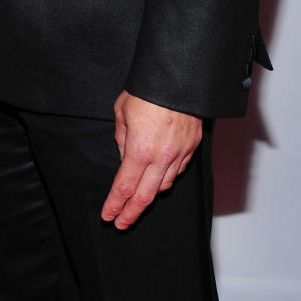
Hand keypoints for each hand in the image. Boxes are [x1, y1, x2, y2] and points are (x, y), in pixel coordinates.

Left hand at [100, 91, 201, 229]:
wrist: (179, 78)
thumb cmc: (148, 90)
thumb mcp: (122, 111)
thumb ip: (122, 138)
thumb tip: (124, 156)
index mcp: (139, 149)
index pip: (124, 187)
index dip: (115, 204)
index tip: (108, 215)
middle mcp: (161, 157)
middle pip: (145, 196)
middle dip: (131, 213)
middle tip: (121, 223)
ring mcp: (179, 154)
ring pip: (164, 187)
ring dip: (149, 196)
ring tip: (137, 201)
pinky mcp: (192, 148)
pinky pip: (178, 172)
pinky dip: (166, 179)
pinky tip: (158, 179)